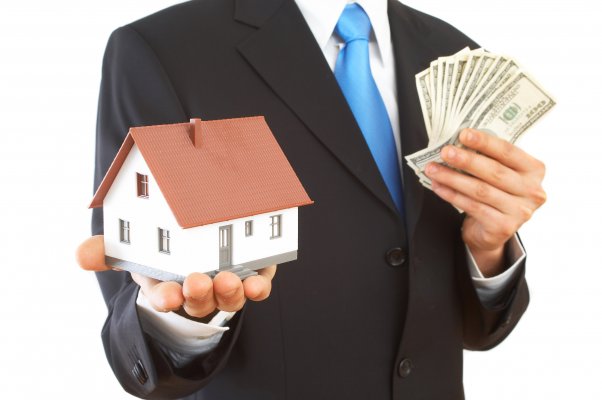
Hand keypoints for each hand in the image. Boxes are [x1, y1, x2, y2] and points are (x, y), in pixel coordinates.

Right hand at [76, 235, 276, 318]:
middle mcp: (198, 290)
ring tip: (229, 280)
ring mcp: (225, 285)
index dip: (165, 298)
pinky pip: (256, 288)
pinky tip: (257, 284)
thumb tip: (80, 254)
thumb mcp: (135, 250)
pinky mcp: (251, 276)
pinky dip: (258, 288)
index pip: (165, 297)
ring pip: (228, 297)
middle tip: (197, 282)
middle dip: (197, 295)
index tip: (167, 295)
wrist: (204, 248)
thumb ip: (109, 251)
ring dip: (229, 292)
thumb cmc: (166, 253)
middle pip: (198, 301)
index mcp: (169, 285)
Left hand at [424, 129, 545, 275]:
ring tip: (433, 169)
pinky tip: (438, 186)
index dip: (485, 142)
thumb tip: (457, 142)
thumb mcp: (499, 174)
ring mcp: (520, 212)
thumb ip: (487, 158)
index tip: (463, 134)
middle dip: (466, 160)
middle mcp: (532, 191)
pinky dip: (452, 195)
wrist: (493, 230)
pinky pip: (473, 207)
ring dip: (453, 178)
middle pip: (494, 171)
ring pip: (480, 190)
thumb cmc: (495, 193)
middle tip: (445, 152)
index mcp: (534, 170)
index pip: (508, 151)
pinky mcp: (504, 227)